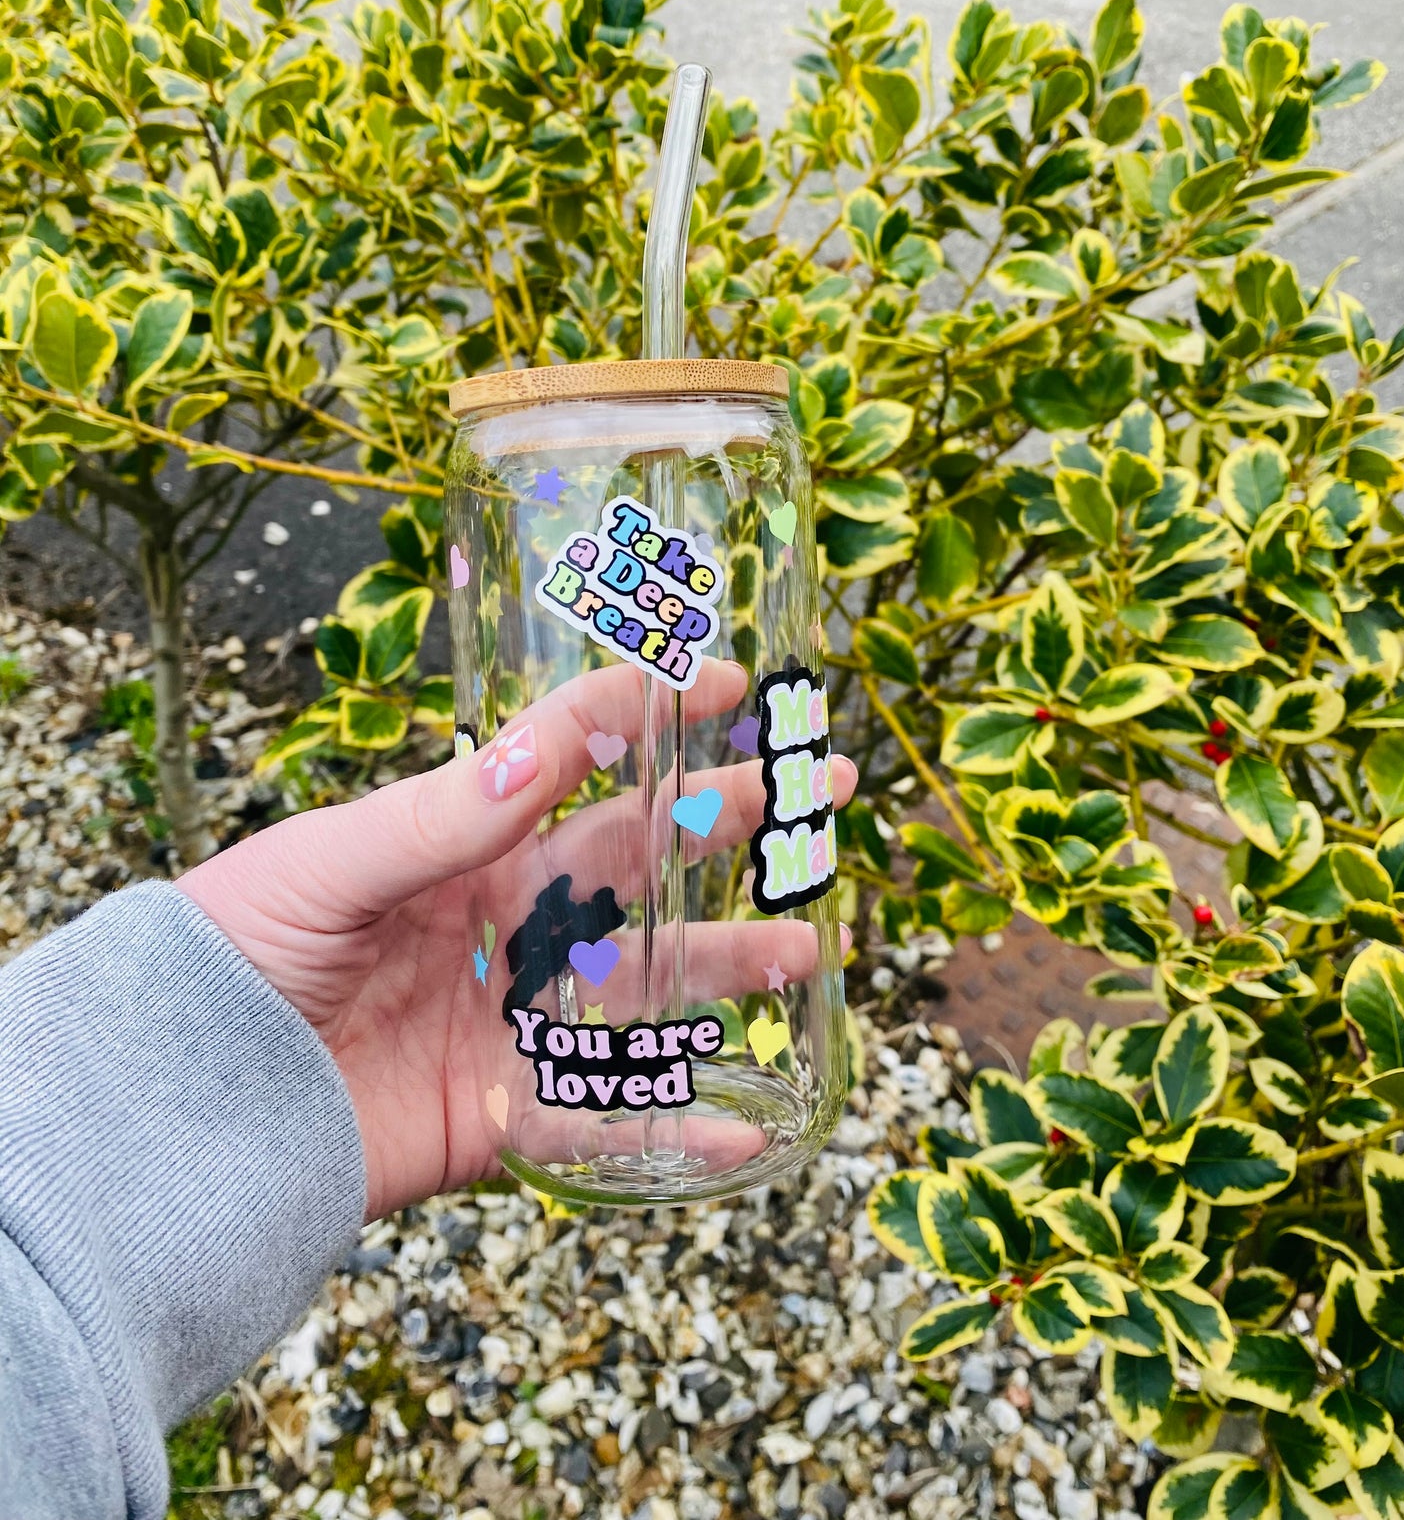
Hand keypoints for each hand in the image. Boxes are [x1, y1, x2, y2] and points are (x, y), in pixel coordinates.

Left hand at [180, 659, 855, 1218]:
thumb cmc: (235, 952)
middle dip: (726, 826)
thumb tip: (551, 741)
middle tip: (815, 790)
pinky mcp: (503, 1115)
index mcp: (464, 846)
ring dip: (729, 967)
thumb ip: (442, 814)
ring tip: (805, 948)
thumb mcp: (330, 865)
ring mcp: (510, 1017)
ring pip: (646, 986)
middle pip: (638, 866)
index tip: (724, 681)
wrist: (179, 1102)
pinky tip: (747, 1129)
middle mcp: (504, 924)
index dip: (650, 719)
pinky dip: (677, 1130)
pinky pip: (605, 1119)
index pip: (578, 765)